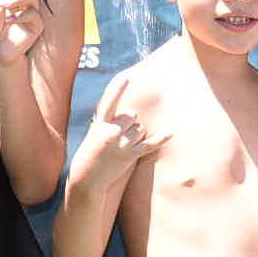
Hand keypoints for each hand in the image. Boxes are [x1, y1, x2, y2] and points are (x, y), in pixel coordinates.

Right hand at [69, 76, 165, 190]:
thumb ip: (109, 122)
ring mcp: (121, 144)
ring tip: (122, 147)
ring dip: (136, 136)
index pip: (109, 101)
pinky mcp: (130, 156)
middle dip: (131, 122)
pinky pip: (149, 144)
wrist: (87, 179)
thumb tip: (131, 116)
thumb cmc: (89, 155)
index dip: (118, 89)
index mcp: (100, 123)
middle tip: (119, 136)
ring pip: (140, 129)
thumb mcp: (94, 133)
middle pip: (133, 115)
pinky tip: (171, 134)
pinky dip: (160, 139)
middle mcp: (111, 131)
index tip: (127, 77)